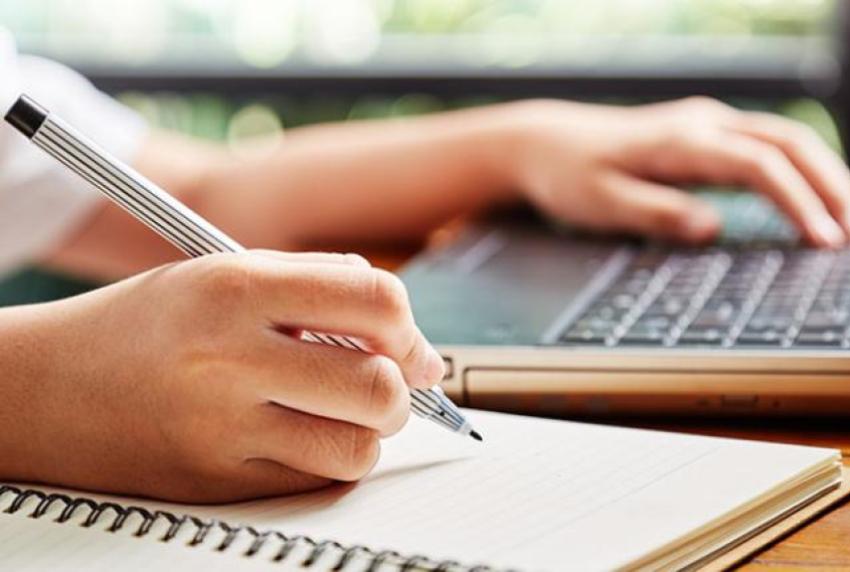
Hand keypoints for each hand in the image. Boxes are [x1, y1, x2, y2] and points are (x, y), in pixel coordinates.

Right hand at [0, 251, 444, 502]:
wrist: (45, 387)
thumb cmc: (149, 325)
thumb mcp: (224, 272)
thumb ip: (322, 285)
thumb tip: (415, 344)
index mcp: (235, 287)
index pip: (375, 301)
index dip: (408, 326)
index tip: (406, 343)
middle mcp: (229, 357)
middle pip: (378, 385)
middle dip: (400, 389)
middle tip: (385, 386)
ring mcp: (220, 428)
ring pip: (358, 447)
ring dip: (369, 432)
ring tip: (339, 413)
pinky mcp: (215, 482)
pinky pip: (316, 481)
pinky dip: (329, 461)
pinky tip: (302, 436)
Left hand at [509, 97, 849, 246]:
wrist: (543, 144)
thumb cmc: (569, 175)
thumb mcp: (600, 203)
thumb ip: (656, 213)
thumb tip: (713, 227)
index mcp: (681, 141)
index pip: (759, 165)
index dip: (798, 201)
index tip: (825, 240)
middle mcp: (704, 124)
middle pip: (790, 144)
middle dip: (834, 187)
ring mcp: (709, 126)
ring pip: (789, 142)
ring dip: (828, 178)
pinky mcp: (708, 137)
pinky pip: (771, 149)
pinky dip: (805, 174)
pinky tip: (822, 202)